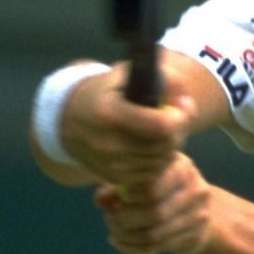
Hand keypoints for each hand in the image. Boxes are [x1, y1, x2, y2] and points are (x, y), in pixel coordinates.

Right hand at [61, 64, 195, 187]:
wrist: (68, 121)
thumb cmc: (104, 93)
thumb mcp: (127, 74)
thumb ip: (161, 79)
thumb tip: (185, 100)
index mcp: (110, 113)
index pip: (161, 125)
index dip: (180, 116)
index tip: (181, 105)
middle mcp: (108, 143)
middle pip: (165, 145)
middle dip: (178, 130)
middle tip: (175, 117)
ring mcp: (110, 165)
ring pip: (162, 161)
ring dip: (170, 146)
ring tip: (162, 130)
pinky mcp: (114, 178)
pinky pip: (152, 174)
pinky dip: (158, 160)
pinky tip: (151, 145)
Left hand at [95, 153, 213, 253]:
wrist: (194, 208)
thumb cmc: (158, 187)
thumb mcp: (137, 181)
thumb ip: (116, 187)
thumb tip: (100, 200)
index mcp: (181, 166)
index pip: (152, 187)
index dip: (131, 198)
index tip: (117, 202)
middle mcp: (196, 188)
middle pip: (155, 213)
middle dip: (125, 221)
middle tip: (109, 220)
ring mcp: (200, 213)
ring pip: (155, 235)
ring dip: (127, 238)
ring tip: (113, 233)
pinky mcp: (197, 235)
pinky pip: (160, 247)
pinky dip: (134, 248)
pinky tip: (121, 243)